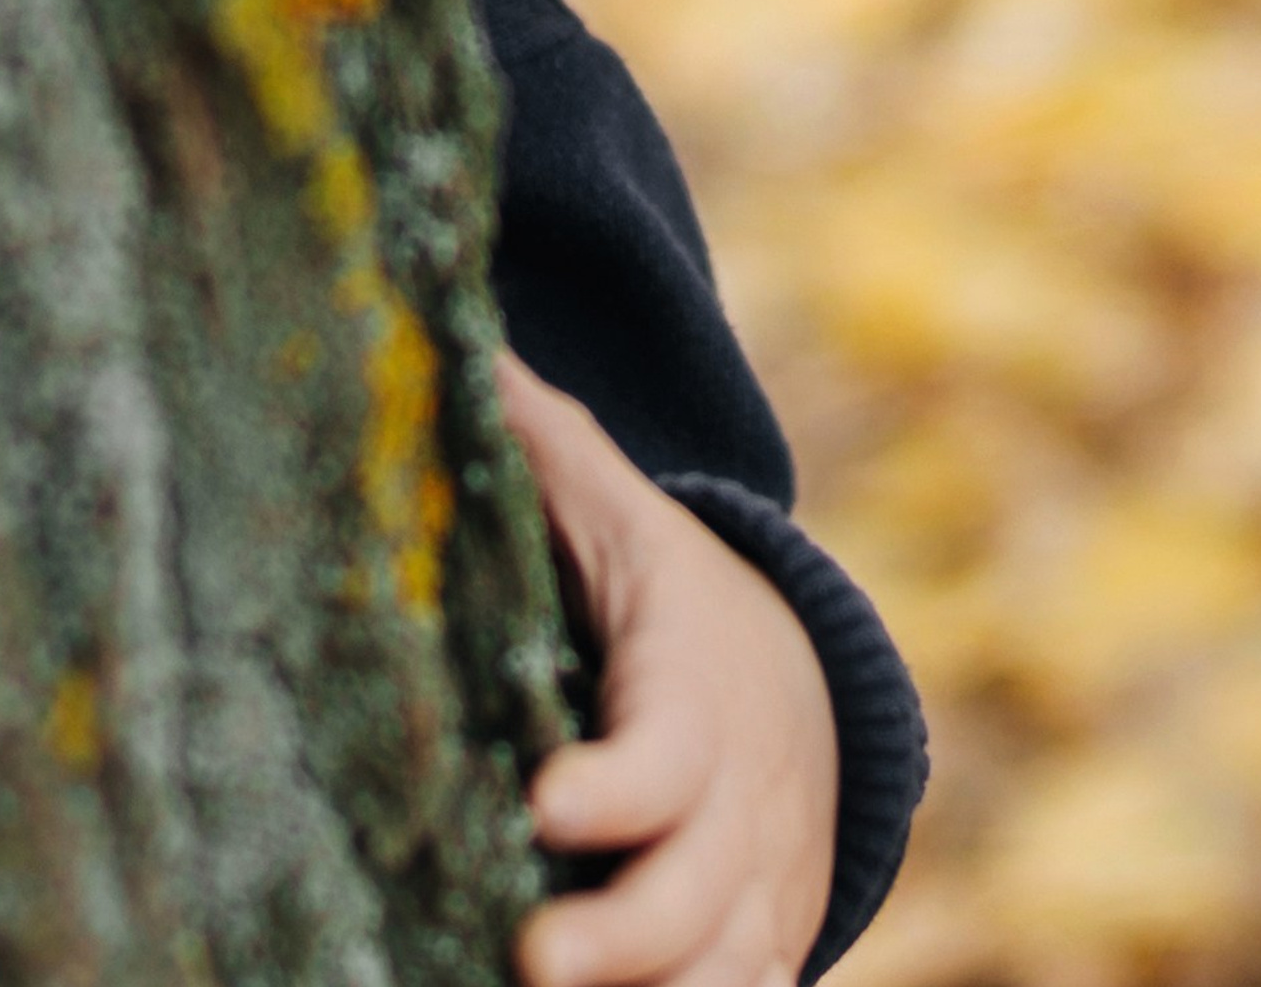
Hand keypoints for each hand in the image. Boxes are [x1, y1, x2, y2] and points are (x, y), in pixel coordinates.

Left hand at [500, 352, 837, 986]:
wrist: (804, 676)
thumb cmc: (673, 589)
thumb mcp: (620, 511)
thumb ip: (542, 438)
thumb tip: (455, 336)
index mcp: (692, 692)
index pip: (668, 750)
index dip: (617, 784)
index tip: (545, 800)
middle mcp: (736, 804)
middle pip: (695, 890)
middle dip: (622, 938)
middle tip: (530, 963)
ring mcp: (756, 887)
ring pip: (724, 970)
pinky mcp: (762, 943)